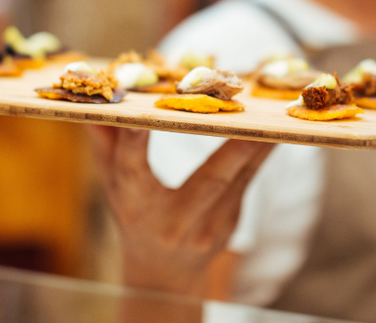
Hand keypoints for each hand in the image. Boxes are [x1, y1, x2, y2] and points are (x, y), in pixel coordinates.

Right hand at [88, 125, 274, 296]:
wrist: (164, 272)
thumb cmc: (133, 215)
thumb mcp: (112, 185)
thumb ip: (105, 144)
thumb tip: (97, 103)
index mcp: (135, 205)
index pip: (132, 170)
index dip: (135, 143)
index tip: (143, 117)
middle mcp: (173, 220)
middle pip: (207, 180)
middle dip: (231, 148)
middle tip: (246, 113)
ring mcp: (207, 226)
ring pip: (237, 177)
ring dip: (258, 144)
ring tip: (276, 116)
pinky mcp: (230, 222)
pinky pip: (249, 179)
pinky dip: (262, 152)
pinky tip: (278, 129)